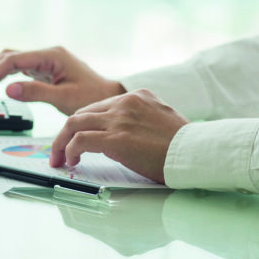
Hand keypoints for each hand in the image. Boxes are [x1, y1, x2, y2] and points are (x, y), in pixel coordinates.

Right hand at [0, 46, 125, 114]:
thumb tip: (8, 88)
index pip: (13, 60)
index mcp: (51, 56)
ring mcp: (44, 62)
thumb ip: (36, 93)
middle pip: (7, 57)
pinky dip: (2, 77)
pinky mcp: (44, 70)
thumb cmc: (94, 98)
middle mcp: (46, 55)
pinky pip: (17, 69)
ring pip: (9, 62)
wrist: (110, 98)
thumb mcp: (65, 98)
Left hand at [49, 89, 188, 183]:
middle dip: (65, 133)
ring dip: (61, 143)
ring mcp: (119, 119)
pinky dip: (69, 150)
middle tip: (58, 151)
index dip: (82, 124)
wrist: (200, 153)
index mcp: (137, 96)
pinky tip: (72, 161)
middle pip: (81, 113)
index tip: (74, 138)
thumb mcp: (160, 121)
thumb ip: (139, 120)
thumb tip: (120, 135)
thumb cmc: (184, 146)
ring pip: (74, 123)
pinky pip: (80, 140)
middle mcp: (125, 102)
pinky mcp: (116, 138)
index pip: (97, 107)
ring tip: (59, 159)